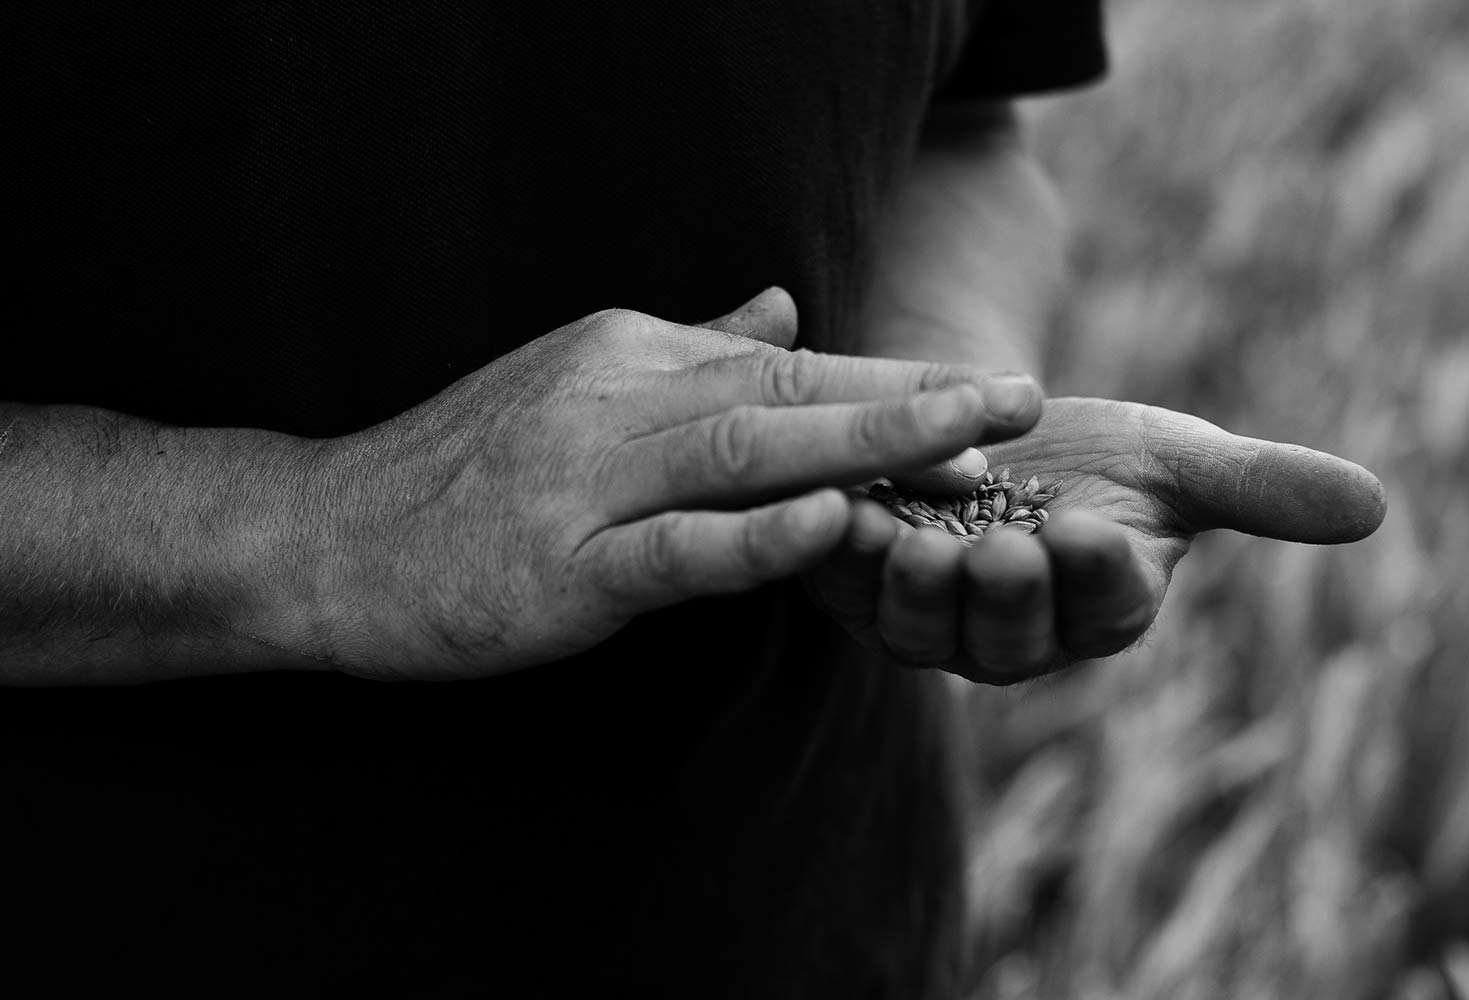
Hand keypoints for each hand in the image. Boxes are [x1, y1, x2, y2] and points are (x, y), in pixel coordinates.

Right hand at [306, 288, 1043, 679]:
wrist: (326, 535)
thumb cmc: (461, 471)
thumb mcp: (575, 387)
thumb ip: (690, 351)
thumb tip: (783, 311)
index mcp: (629, 358)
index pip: (786, 364)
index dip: (892, 379)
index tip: (986, 394)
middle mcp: (616, 400)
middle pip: (786, 394)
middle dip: (911, 398)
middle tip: (1020, 400)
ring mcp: (586, 481)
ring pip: (745, 454)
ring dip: (864, 444)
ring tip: (967, 446)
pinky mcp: (559, 565)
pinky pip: (674, 548)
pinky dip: (757, 535)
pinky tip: (831, 522)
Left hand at [802, 396, 1387, 683]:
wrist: (986, 429)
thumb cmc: (1096, 453)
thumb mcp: (1173, 459)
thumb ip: (1257, 488)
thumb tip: (1372, 507)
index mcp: (1095, 610)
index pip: (1106, 607)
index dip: (1102, 577)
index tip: (1101, 534)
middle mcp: (1009, 633)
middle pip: (1007, 636)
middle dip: (1005, 598)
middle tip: (1002, 553)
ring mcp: (927, 616)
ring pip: (916, 625)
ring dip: (911, 591)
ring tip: (909, 544)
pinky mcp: (856, 586)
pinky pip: (840, 583)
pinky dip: (833, 553)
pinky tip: (830, 509)